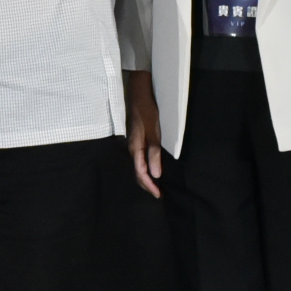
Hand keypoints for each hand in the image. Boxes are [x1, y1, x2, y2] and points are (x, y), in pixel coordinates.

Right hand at [124, 71, 161, 198]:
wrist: (139, 95)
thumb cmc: (148, 112)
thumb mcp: (154, 132)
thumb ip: (154, 153)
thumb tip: (155, 174)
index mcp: (136, 149)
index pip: (141, 173)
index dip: (150, 185)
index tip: (159, 195)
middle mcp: (132, 149)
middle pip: (137, 172)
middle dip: (147, 185)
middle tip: (158, 194)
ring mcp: (133, 144)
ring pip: (138, 166)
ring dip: (146, 177)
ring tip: (155, 185)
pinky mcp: (136, 140)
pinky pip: (139, 160)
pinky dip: (145, 168)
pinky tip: (151, 169)